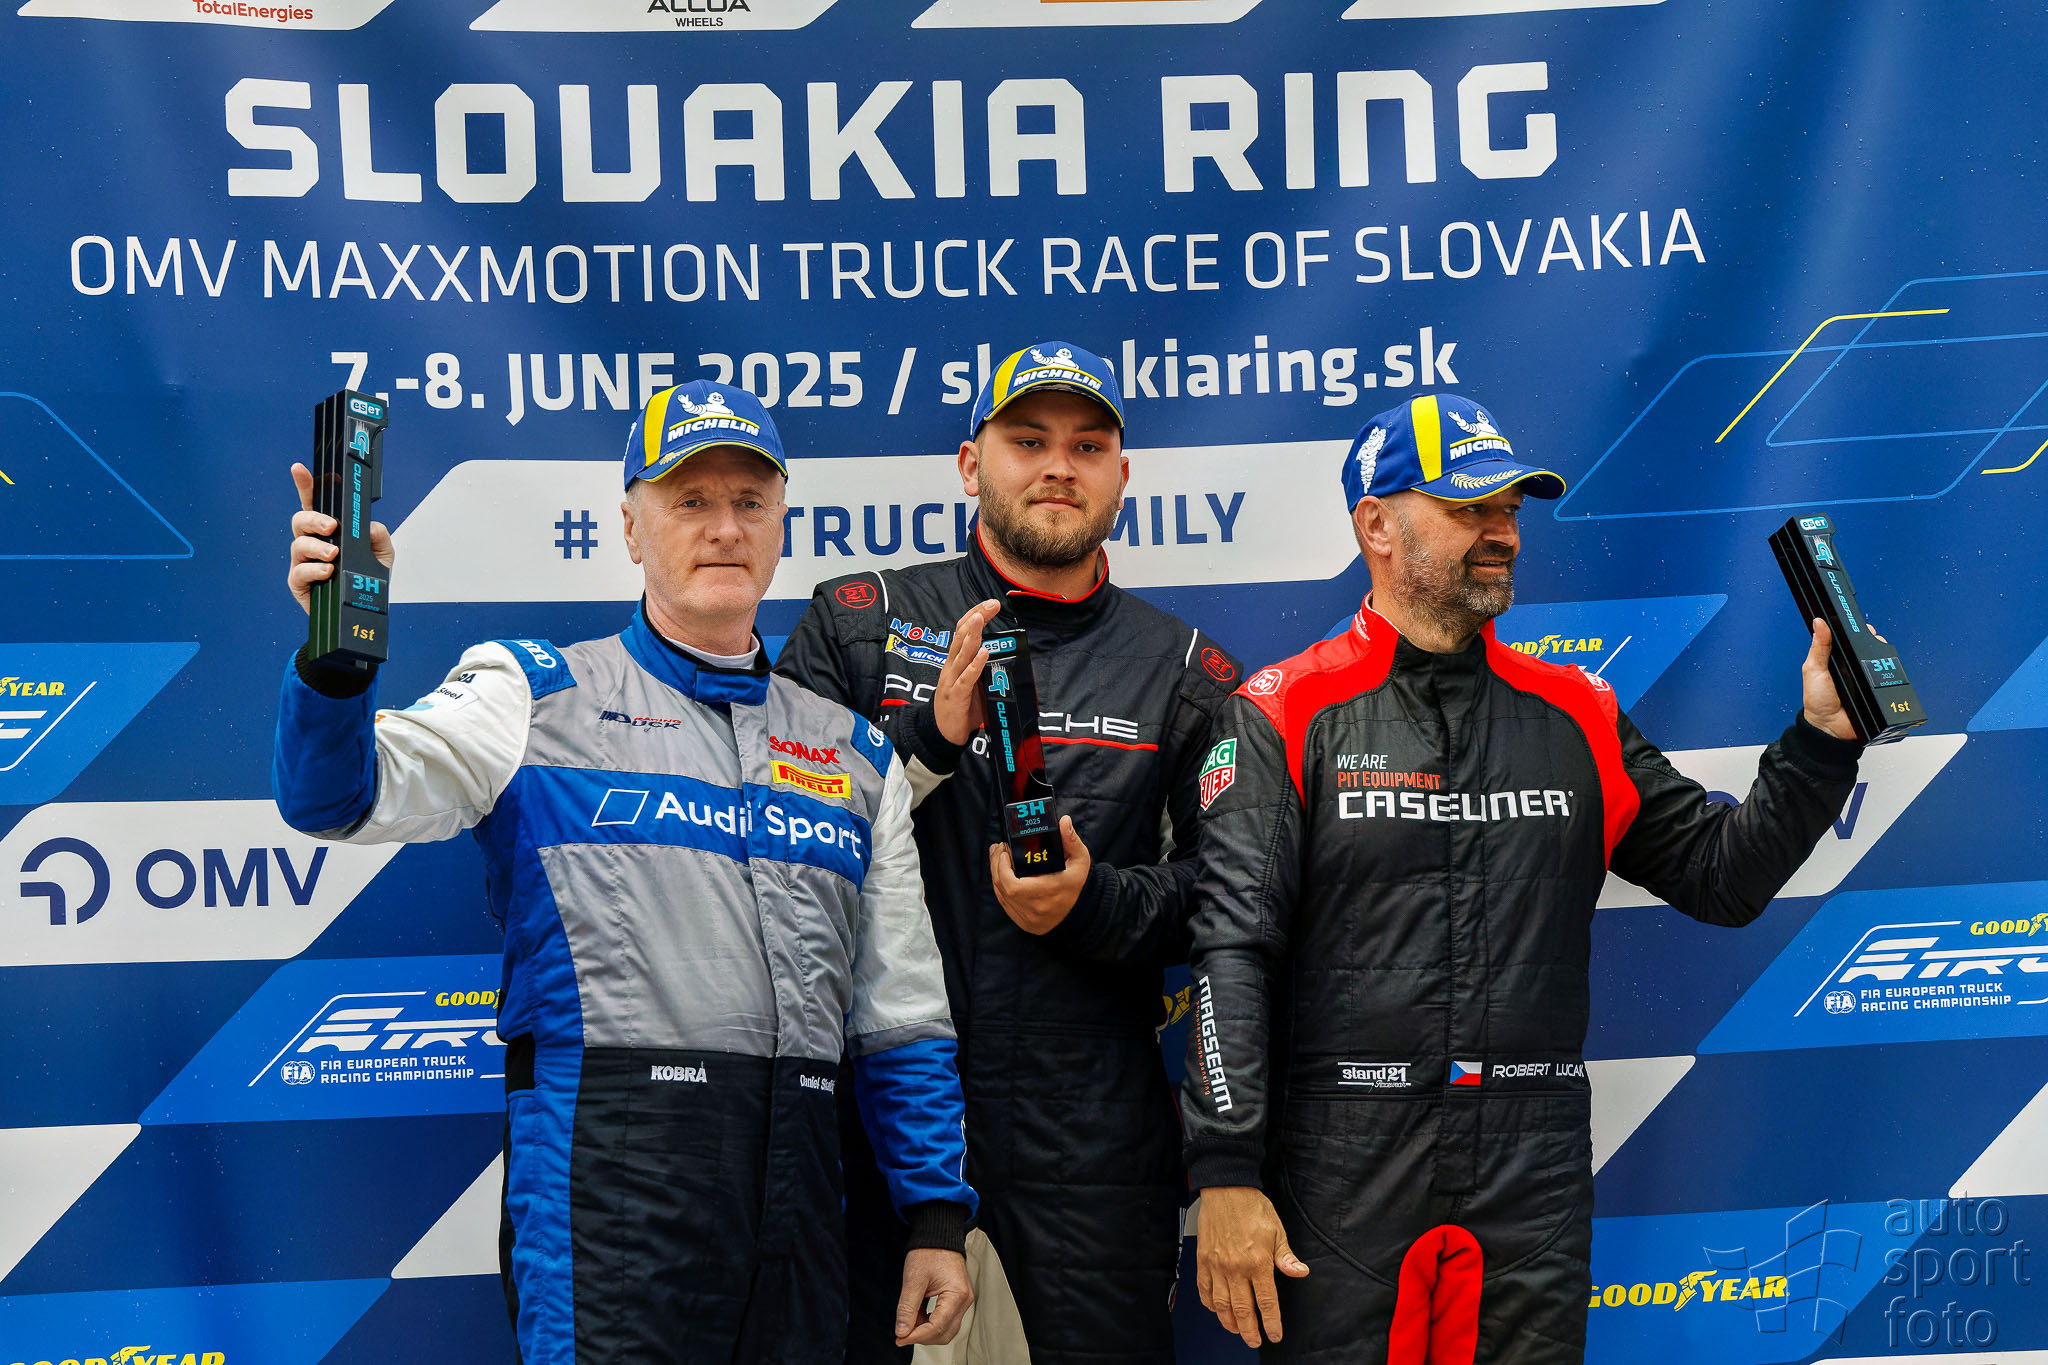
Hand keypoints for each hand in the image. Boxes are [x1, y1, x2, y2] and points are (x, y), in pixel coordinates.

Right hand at [288, 462, 392, 615]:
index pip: (314, 503)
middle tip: (331, 526)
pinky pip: (299, 572)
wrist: (362, 612)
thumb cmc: (367, 580)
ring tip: (334, 555)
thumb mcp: (383, 556)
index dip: (305, 485)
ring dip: (317, 547)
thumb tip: (370, 526)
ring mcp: (302, 562)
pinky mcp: (299, 583)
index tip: (299, 469)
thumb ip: (380, 537)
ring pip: (299, 545)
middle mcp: (312, 542)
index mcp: (328, 531)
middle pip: (300, 520)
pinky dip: (314, 570)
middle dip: (313, 519)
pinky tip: (328, 571)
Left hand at [895, 1246, 971, 1347]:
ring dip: (925, 1331)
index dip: (917, 1336)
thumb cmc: (929, 1252)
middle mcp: (964, 1301)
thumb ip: (907, 1308)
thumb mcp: (914, 1279)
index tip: (899, 1338)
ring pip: (945, 1330)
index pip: (937, 1327)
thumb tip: (902, 1331)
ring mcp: (962, 1301)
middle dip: (922, 1337)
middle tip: (901, 1333)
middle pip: (944, 1334)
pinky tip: (916, 1315)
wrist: (938, 1237)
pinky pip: (945, 1321)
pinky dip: (929, 1323)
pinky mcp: (957, 1300)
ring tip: (908, 1320)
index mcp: (957, 1295)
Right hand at [932, 599, 1001, 746]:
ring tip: (980, 618)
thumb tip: (1002, 656)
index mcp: (955, 662)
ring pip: (961, 653)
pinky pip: (966, 678)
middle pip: (960, 636)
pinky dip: (975, 664)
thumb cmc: (961, 708)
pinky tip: (983, 653)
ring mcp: (952, 680)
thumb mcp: (973, 684)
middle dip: (976, 618)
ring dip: (972, 634)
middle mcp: (951, 667)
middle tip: (991, 604)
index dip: (974, 616)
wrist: (943, 734)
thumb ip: (983, 669)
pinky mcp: (956, 696)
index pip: (962, 632)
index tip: (990, 604)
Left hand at [989, 815, 1090, 933]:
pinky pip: (1005, 904)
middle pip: (1003, 889)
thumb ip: (1071, 840)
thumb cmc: (1078, 882)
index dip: (1002, 869)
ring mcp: (1029, 919)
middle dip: (995, 866)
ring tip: (997, 857)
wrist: (1081, 910)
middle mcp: (1037, 909)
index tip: (1004, 852)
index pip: (1013, 887)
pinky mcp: (1024, 923)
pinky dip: (1000, 888)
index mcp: (1049, 893)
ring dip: (996, 875)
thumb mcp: (1080, 859)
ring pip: (1001, 896)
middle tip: (999, 849)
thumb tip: (1064, 821)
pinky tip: (1000, 873)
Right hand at [1196, 1186, 1307, 1348]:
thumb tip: (1300, 1272)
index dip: (1271, 1323)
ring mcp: (1217, 1265)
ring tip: (1236, 1331)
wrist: (1226, 1189)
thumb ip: (1286, 1257)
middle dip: (1249, 1331)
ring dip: (1229, 1322)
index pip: (1266, 1302)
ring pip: (1221, 1304)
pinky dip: (1210, 1304)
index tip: (1274, 1335)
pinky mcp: (1203, 1260)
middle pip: (1242, 1310)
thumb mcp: (1277, 1231)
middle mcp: (1236, 1268)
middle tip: (1254, 1341)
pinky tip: (1216, 1310)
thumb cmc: (1252, 1207)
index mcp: (1258, 1262)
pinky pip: (1204, 1290)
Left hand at [1800, 617, 1884, 741]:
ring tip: (1877, 654)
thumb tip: (1819, 623)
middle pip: (1868, 647)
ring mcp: (1866, 678)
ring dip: (1882, 655)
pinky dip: (1889, 672)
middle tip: (1872, 639)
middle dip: (1873, 640)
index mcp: (1835, 659)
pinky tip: (1885, 668)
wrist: (1830, 728)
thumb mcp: (1813, 670)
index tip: (1861, 624)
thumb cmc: (1817, 701)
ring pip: (1881, 660)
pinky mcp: (1877, 689)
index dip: (1856, 630)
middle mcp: (1852, 667)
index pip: (1849, 639)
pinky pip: (1888, 678)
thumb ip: (1818, 647)